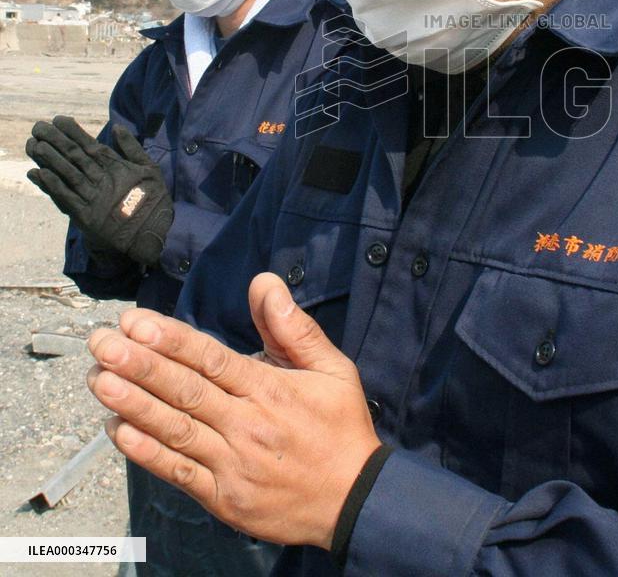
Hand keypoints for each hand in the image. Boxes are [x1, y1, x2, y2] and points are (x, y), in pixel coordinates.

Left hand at [25, 116, 172, 265]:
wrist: (153, 234)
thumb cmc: (154, 200)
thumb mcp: (150, 169)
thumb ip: (133, 148)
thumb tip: (117, 127)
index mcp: (118, 167)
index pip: (92, 145)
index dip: (74, 132)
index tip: (59, 120)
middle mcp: (103, 179)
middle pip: (76, 156)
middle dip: (56, 140)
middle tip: (39, 127)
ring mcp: (93, 197)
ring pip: (68, 173)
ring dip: (50, 159)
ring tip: (35, 144)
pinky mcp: (86, 216)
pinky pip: (66, 197)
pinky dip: (53, 185)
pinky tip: (39, 173)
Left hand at [86, 273, 380, 548]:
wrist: (355, 500)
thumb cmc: (341, 427)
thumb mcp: (333, 369)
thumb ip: (294, 326)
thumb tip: (264, 283)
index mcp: (271, 390)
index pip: (211, 359)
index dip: (170, 340)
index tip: (136, 322)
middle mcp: (247, 424)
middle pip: (184, 390)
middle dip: (138, 363)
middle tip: (101, 342)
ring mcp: (232, 464)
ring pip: (174, 429)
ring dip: (132, 403)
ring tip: (98, 378)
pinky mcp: (223, 497)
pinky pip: (177, 472)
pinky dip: (145, 452)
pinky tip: (117, 430)